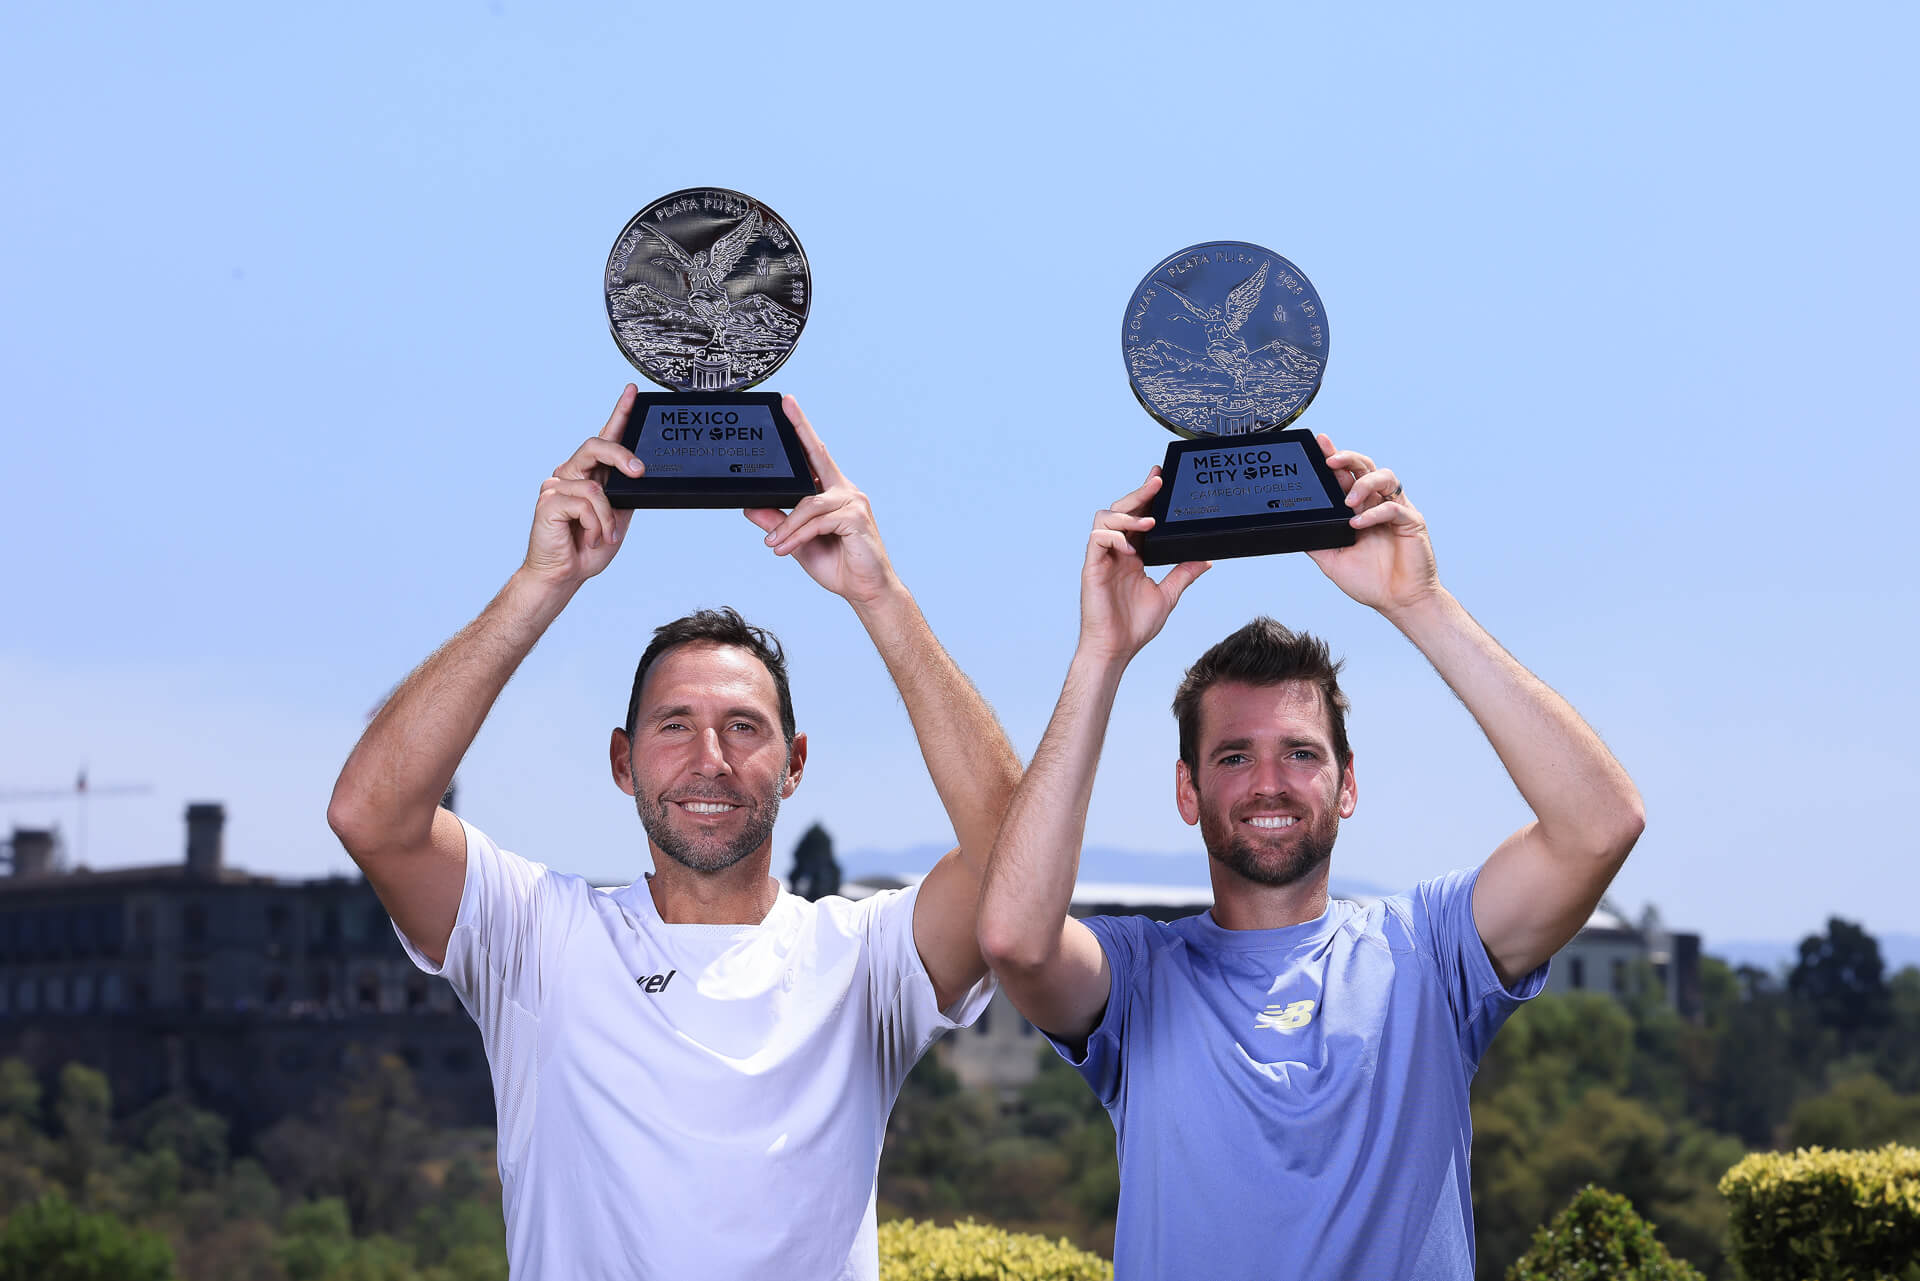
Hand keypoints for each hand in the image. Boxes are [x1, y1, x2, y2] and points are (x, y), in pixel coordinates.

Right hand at [522, 385, 642, 586]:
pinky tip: (586, 537)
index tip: (633, 392)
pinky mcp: (548, 500)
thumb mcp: (618, 517)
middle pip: (595, 445)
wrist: (565, 575)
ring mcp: (556, 485)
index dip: (619, 413)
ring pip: (595, 486)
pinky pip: (584, 503)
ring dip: (607, 518)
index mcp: (589, 475)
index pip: (605, 438)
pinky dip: (595, 524)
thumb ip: (626, 492)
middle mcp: (570, 474)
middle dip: (622, 456)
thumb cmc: (588, 547)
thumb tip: (642, 473)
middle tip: (639, 471)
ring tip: (602, 537)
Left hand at [744, 397, 899, 605]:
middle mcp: (846, 491)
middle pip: (819, 455)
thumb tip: (749, 507)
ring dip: (786, 526)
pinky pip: (818, 520)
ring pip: (808, 503)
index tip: (789, 405)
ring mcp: (853, 502)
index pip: (814, 455)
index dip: (802, 429)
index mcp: (833, 492)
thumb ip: (778, 523)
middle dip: (802, 429)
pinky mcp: (856, 518)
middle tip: (786, 407)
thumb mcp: (797, 542)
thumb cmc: (838, 565)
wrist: (865, 591)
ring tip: (774, 545)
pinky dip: (798, 535)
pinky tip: (785, 549)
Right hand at [1078, 469, 1209, 663]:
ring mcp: (1103, 558)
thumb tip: (1206, 559)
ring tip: (1148, 523)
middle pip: (1122, 510)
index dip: (1146, 496)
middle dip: (1139, 494)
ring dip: (1127, 515)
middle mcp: (1116, 552)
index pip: (1138, 517)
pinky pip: (1097, 539)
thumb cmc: (1134, 626)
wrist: (1116, 649)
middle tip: (1158, 483)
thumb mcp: (1168, 595)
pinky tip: (1130, 547)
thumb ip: (1183, 573)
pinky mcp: (1092, 567)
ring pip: (1105, 518)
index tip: (1160, 478)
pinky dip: (1114, 536)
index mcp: (1132, 554)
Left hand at [1306, 435, 1439, 615]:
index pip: (1347, 475)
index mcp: (1360, 508)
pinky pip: (1393, 507)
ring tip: (1347, 501)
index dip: (1335, 457)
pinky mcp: (1411, 522)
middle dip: (1347, 458)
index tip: (1320, 444)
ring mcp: (1396, 511)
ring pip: (1384, 477)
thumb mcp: (1333, 559)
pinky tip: (1358, 524)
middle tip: (1330, 461)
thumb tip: (1294, 526)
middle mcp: (1377, 504)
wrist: (1398, 602)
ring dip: (1362, 483)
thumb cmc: (1372, 581)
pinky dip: (1373, 513)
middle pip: (1365, 467)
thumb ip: (1317, 540)